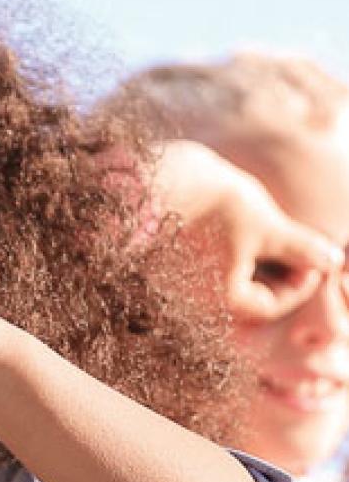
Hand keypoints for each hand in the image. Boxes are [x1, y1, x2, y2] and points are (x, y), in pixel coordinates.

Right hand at [156, 141, 343, 320]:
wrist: (152, 175)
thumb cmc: (212, 202)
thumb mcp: (266, 224)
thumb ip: (301, 248)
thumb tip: (334, 261)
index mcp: (220, 299)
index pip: (270, 306)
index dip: (301, 284)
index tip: (317, 259)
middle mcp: (193, 301)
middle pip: (244, 298)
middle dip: (274, 274)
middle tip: (297, 248)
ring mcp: (174, 284)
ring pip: (223, 283)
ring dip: (249, 264)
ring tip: (266, 235)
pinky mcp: (161, 266)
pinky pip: (200, 270)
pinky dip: (223, 257)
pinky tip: (234, 230)